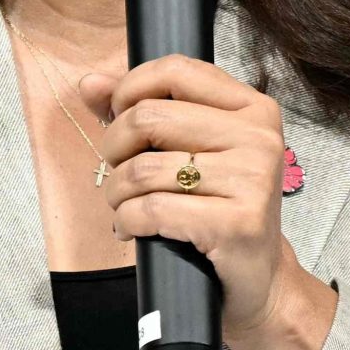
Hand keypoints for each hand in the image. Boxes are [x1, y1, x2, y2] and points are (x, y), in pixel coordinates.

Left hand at [81, 57, 321, 348]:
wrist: (257, 279)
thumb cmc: (220, 209)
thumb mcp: (189, 151)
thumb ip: (140, 111)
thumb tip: (90, 83)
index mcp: (253, 108)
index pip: (177, 70)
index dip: (131, 89)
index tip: (118, 118)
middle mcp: (259, 137)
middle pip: (150, 117)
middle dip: (115, 147)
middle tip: (117, 172)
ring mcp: (252, 180)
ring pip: (144, 168)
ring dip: (117, 192)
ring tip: (122, 206)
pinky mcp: (238, 223)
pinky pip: (152, 210)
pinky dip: (126, 221)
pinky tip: (130, 229)